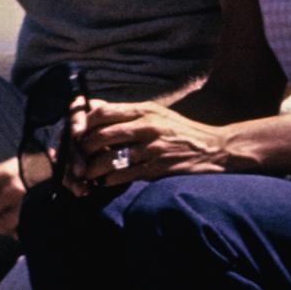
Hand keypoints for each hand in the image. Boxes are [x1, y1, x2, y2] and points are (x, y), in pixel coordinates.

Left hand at [0, 157, 30, 237]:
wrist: (63, 176)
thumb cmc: (30, 171)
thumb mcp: (8, 166)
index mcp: (5, 174)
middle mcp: (15, 190)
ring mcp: (26, 207)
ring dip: (0, 223)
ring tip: (9, 213)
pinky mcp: (35, 220)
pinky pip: (15, 234)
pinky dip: (15, 230)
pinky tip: (21, 218)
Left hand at [71, 100, 237, 187]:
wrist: (214, 148)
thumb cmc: (181, 130)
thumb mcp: (157, 113)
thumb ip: (128, 113)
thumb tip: (94, 108)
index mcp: (144, 110)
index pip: (102, 112)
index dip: (83, 123)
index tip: (76, 133)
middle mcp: (146, 126)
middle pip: (100, 135)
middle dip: (83, 148)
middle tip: (76, 156)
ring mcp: (152, 148)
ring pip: (109, 158)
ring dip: (92, 168)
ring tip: (86, 172)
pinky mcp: (157, 168)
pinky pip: (124, 175)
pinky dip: (109, 180)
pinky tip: (104, 182)